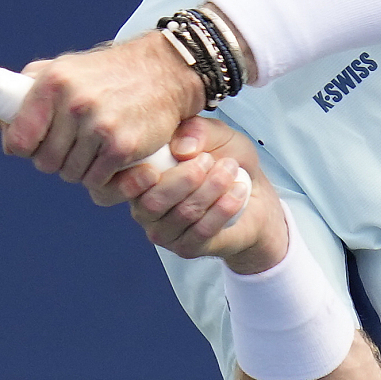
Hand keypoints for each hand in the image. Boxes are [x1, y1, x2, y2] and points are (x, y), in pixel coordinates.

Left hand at [0, 33, 203, 191]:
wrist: (163, 71)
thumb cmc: (107, 73)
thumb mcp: (63, 68)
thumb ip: (28, 91)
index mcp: (53, 83)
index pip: (18, 141)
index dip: (26, 148)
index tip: (37, 144)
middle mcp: (74, 103)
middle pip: (45, 163)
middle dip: (57, 159)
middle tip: (75, 143)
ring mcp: (99, 126)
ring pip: (71, 175)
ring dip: (82, 168)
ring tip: (96, 146)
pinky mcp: (122, 146)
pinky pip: (98, 181)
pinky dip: (104, 176)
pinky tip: (112, 156)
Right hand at [114, 116, 287, 273]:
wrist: (254, 194)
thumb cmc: (226, 160)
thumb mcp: (216, 134)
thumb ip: (197, 131)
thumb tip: (181, 149)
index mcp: (140, 179)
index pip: (126, 185)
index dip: (137, 177)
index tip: (167, 159)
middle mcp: (144, 209)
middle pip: (154, 203)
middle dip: (185, 179)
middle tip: (210, 160)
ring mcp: (165, 233)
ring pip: (182, 214)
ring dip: (210, 189)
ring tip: (230, 170)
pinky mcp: (188, 248)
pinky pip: (203, 230)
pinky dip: (223, 207)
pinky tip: (237, 190)